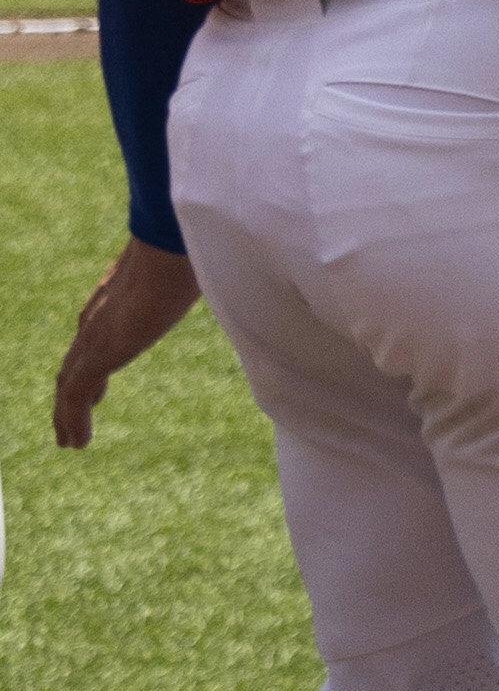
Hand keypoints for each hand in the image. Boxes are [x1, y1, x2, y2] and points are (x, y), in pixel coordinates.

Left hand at [54, 238, 193, 446]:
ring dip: (66, 414)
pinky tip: (76, 443)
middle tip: (77, 417)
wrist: (174, 247)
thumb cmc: (192, 250)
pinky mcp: (96, 355)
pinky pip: (74, 397)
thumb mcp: (191, 273)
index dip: (92, 362)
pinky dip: (71, 420)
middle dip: (74, 391)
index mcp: (114, 298)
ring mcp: (92, 337)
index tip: (96, 385)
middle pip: (74, 363)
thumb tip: (240, 275)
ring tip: (70, 441)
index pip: (94, 336)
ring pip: (68, 384)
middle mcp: (95, 318)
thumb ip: (201, 281)